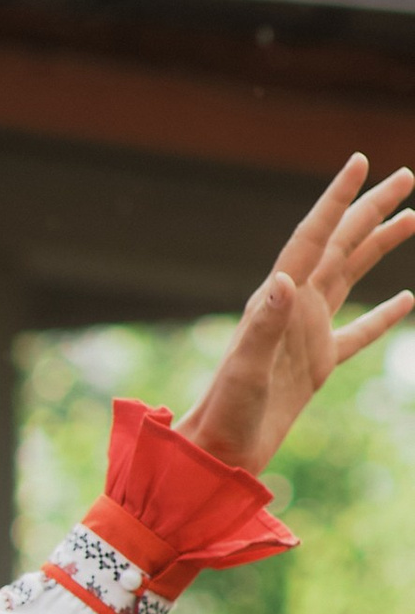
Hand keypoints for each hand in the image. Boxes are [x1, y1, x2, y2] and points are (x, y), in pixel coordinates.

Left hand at [185, 154, 414, 474]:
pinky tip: (407, 299)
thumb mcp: (246, 369)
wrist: (218, 452)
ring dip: (379, 245)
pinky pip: (359, 332)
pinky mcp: (317, 364)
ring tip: (412, 217)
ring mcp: (307, 333)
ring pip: (351, 275)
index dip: (337, 199)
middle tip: (406, 176)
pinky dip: (383, 315)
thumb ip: (265, 325)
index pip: (313, 236)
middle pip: (340, 245)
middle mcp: (292, 307)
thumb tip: (285, 278)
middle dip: (371, 209)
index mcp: (276, 299)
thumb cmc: (225, 413)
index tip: (360, 162)